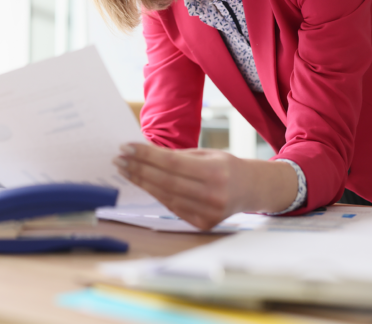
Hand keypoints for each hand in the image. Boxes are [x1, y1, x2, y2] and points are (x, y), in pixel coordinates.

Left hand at [113, 143, 297, 229]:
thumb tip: (145, 154)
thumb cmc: (227, 167)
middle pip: (164, 181)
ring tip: (125, 170)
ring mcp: (207, 213)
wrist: (252, 190)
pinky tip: (142, 183)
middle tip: (119, 159)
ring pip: (165, 196)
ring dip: (141, 182)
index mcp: (215, 172)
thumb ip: (178, 156)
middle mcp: (212, 195)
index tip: (126, 147)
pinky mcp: (201, 224)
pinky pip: (172, 207)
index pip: (171, 163)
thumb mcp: (208, 154)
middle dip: (138, 168)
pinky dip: (155, 194)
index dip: (145, 155)